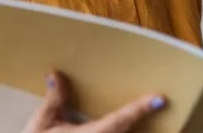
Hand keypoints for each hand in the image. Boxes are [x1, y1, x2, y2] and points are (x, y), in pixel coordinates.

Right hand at [21, 71, 166, 132]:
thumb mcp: (41, 123)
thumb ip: (54, 99)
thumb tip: (56, 75)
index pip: (120, 120)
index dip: (140, 110)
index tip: (159, 99)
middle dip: (144, 120)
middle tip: (161, 105)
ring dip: (139, 129)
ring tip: (153, 118)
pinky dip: (123, 131)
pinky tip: (136, 127)